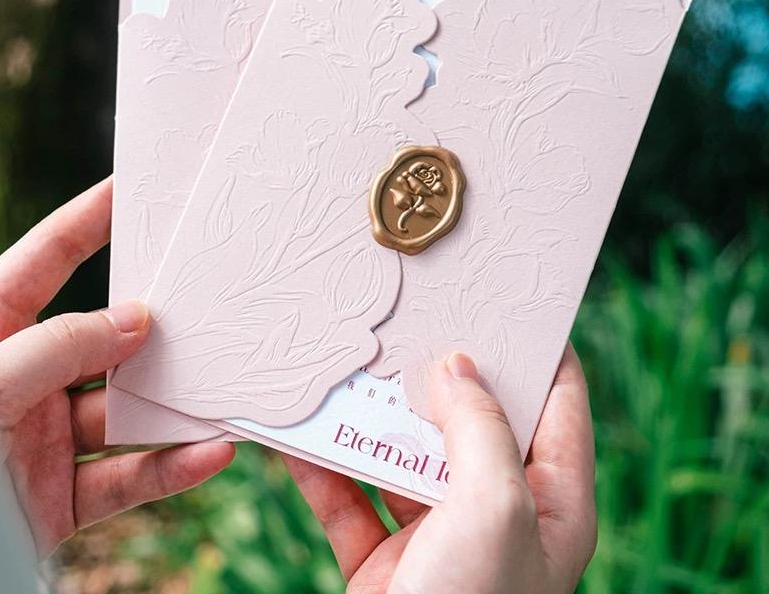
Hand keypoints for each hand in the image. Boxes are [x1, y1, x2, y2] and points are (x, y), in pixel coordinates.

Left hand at [0, 178, 233, 557]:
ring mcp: (43, 437)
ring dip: (177, 405)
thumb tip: (137, 320)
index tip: (134, 188)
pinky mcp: (60, 496)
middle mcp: (21, 377)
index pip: (47, 260)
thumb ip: (60, 346)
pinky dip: (173, 468)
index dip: (89, 220)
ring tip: (225, 387)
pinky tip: (212, 452)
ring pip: (126, 412)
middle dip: (153, 320)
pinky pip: (127, 477)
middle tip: (204, 295)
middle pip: (102, 338)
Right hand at [284, 347, 595, 593]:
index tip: (502, 297)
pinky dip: (322, 468)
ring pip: (404, 454)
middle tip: (410, 319)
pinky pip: (350, 499)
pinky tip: (296, 436)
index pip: (559, 401)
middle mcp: (499, 512)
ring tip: (346, 367)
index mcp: (552, 500)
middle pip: (472, 419)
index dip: (535, 346)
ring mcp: (440, 534)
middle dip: (437, 372)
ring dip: (370, 417)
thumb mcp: (495, 510)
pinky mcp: (385, 558)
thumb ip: (481, 429)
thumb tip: (459, 366)